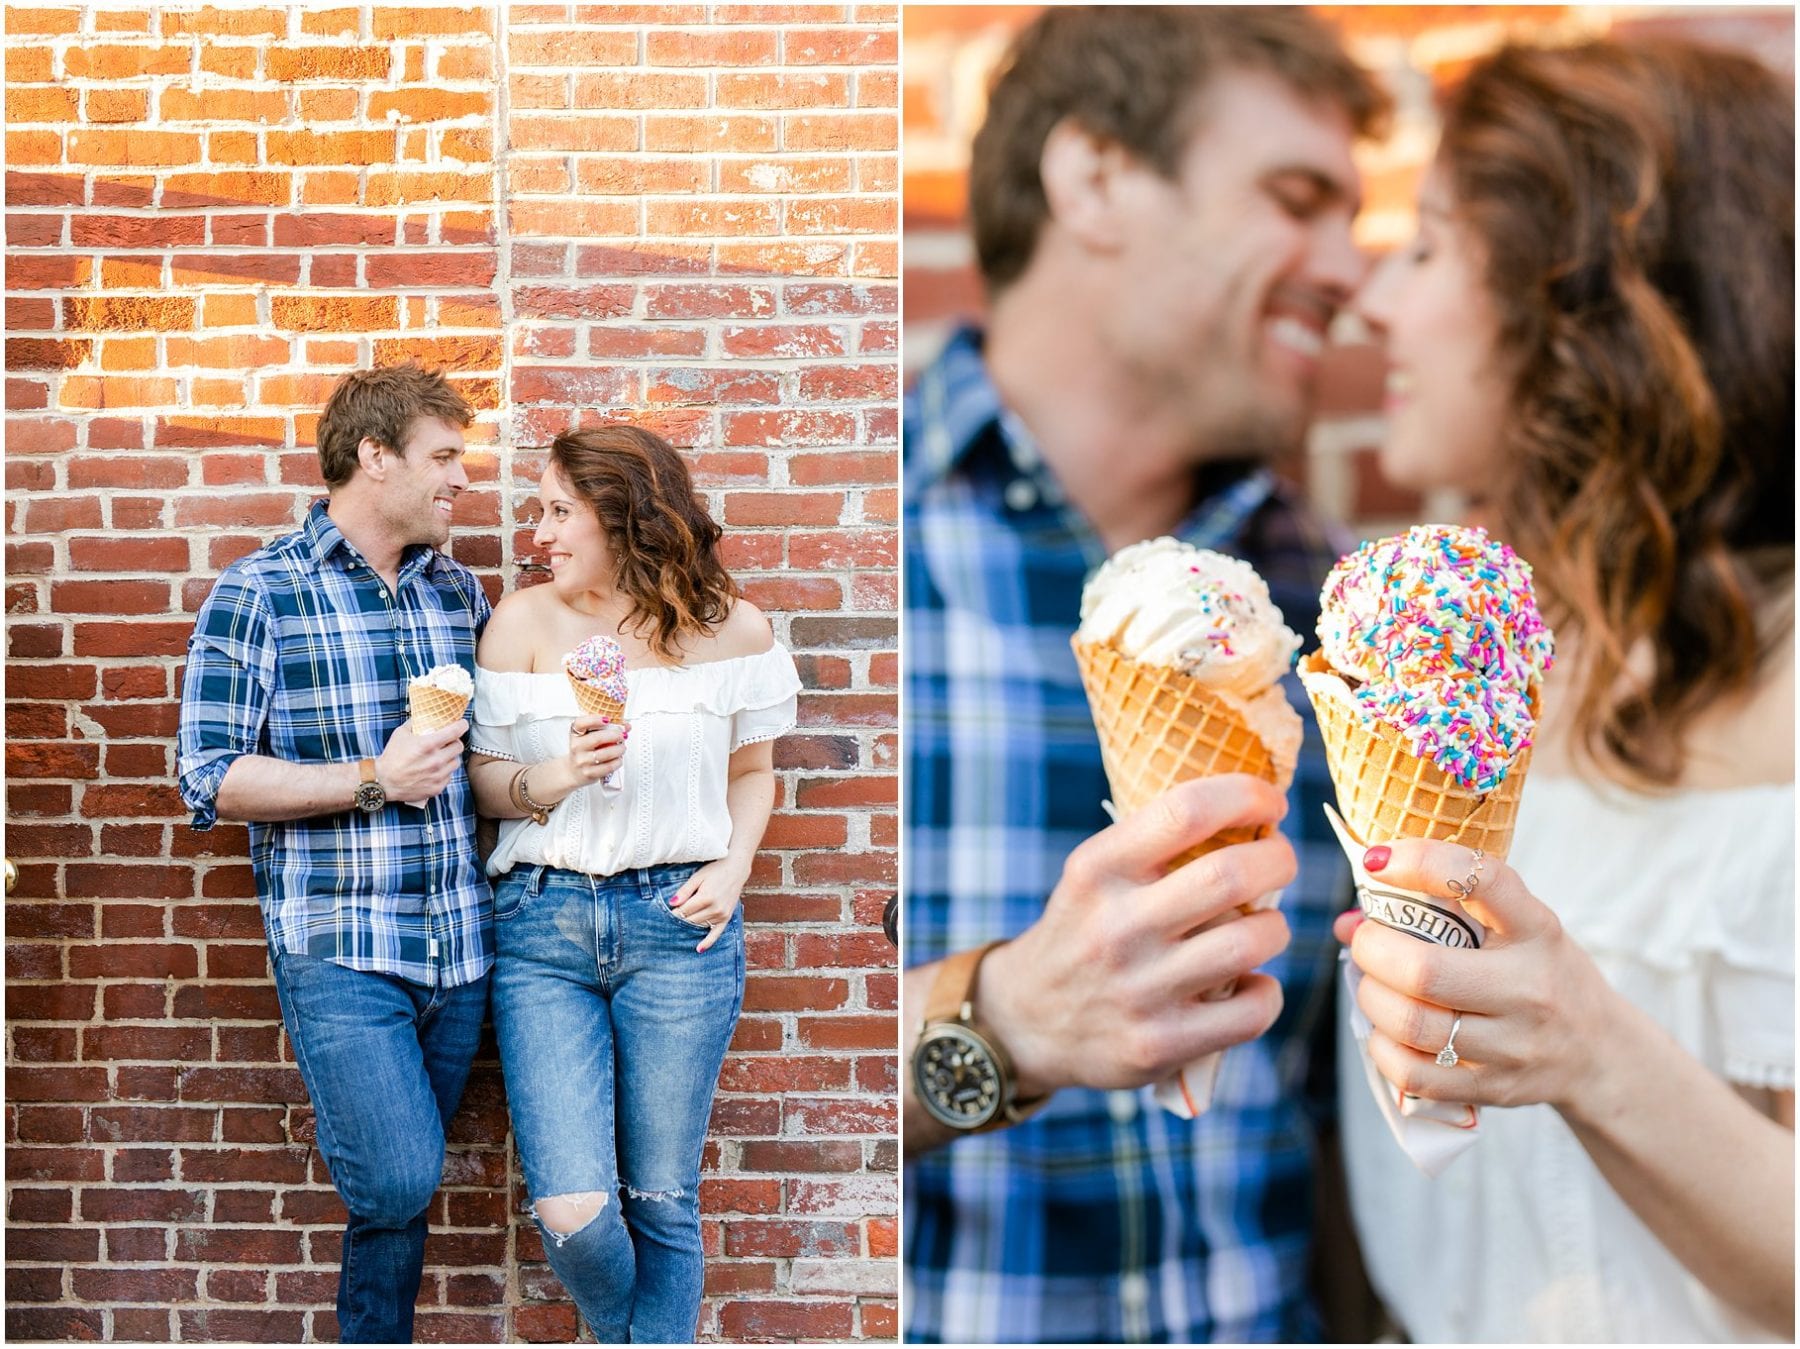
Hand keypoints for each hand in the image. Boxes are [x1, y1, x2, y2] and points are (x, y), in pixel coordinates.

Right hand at [375, 717, 466, 803]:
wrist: (384, 781)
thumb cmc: (391, 757)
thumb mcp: (400, 734)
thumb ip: (414, 723)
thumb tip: (423, 716)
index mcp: (428, 745)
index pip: (455, 731)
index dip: (462, 725)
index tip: (462, 724)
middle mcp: (436, 760)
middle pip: (459, 747)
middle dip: (454, 742)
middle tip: (447, 742)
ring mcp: (438, 775)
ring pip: (456, 762)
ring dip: (450, 758)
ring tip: (440, 757)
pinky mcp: (437, 787)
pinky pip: (449, 776)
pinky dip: (444, 772)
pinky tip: (435, 770)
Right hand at [564, 715, 626, 785]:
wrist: (572, 771)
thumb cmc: (584, 752)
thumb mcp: (588, 737)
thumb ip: (606, 729)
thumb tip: (626, 726)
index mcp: (576, 734)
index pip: (580, 723)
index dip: (594, 720)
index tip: (607, 719)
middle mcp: (576, 747)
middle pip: (597, 738)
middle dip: (615, 735)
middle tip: (622, 735)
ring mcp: (582, 761)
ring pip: (605, 753)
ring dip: (619, 749)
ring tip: (622, 748)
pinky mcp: (589, 773)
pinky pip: (608, 767)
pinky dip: (617, 762)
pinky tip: (618, 759)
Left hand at [669, 858, 749, 952]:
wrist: (736, 868)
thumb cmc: (715, 870)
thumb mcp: (697, 877)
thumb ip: (685, 891)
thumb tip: (671, 903)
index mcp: (706, 897)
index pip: (683, 911)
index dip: (673, 913)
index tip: (664, 914)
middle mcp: (715, 908)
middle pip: (690, 920)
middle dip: (679, 920)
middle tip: (667, 922)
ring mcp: (722, 915)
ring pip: (699, 926)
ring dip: (689, 928)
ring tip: (677, 931)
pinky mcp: (727, 918)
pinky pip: (716, 933)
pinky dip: (708, 942)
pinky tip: (699, 949)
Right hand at [978, 774, 1295, 1099]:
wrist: (1026, 1022)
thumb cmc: (1084, 932)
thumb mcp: (1094, 876)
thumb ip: (1155, 845)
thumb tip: (1251, 810)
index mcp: (1098, 869)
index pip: (1186, 811)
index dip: (1247, 797)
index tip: (1271, 804)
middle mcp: (1116, 926)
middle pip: (1230, 874)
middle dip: (1278, 859)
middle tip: (1280, 861)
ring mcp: (1139, 989)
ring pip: (1249, 942)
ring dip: (1274, 928)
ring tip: (1264, 927)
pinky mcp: (1160, 1043)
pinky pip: (1252, 1011)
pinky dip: (1266, 993)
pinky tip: (1249, 985)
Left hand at [1335, 837, 1621, 1112]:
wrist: (1598, 1053)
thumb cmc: (1540, 974)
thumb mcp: (1517, 928)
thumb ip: (1444, 912)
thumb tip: (1348, 922)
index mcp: (1536, 931)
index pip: (1482, 882)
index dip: (1421, 863)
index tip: (1378, 859)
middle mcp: (1530, 988)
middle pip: (1424, 971)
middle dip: (1373, 949)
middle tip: (1365, 939)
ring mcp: (1513, 1046)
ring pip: (1411, 1025)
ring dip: (1371, 997)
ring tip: (1374, 984)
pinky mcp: (1494, 1088)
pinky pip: (1413, 1074)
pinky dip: (1382, 1047)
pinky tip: (1387, 1030)